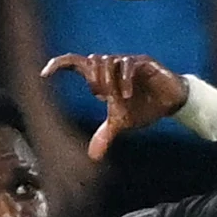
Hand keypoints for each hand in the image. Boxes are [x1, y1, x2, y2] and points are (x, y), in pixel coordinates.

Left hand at [46, 52, 190, 158]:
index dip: (59, 64)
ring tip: (114, 99)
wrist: (171, 102)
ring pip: (107, 60)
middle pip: (91, 60)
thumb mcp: (122, 122)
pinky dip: (123, 80)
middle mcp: (113, 65)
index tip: (45, 74)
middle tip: (101, 98)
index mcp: (103, 76)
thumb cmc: (144, 107)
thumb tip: (93, 156)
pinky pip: (127, 65)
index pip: (76, 63)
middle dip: (92, 80)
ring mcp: (128, 61)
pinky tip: (125, 96)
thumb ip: (105, 134)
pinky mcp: (144, 62)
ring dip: (107, 80)